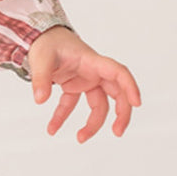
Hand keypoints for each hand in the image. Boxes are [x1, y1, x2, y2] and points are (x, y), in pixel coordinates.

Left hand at [26, 26, 140, 141]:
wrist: (40, 36)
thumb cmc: (46, 43)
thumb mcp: (41, 59)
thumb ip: (41, 79)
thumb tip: (40, 100)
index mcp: (92, 61)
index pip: (118, 73)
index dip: (130, 87)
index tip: (136, 103)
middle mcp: (93, 72)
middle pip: (116, 94)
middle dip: (120, 114)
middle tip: (117, 132)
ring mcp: (85, 80)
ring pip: (98, 105)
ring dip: (92, 123)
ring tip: (80, 138)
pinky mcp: (74, 87)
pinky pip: (73, 106)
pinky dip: (62, 117)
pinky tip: (52, 129)